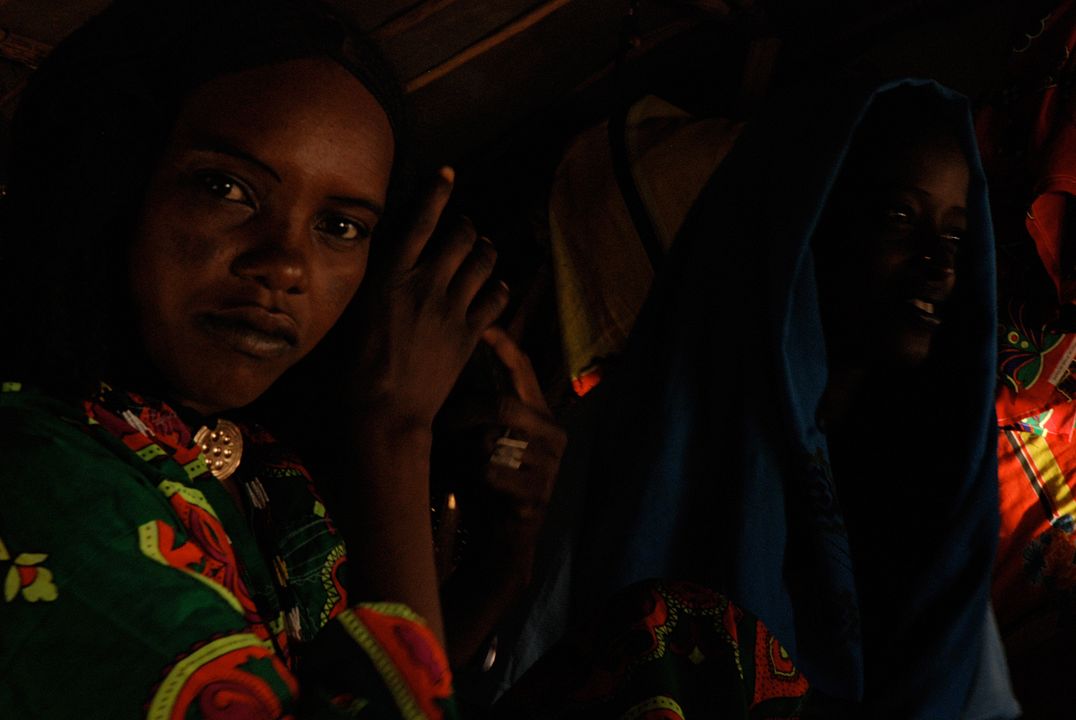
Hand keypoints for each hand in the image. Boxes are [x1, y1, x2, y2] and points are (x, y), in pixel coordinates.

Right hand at [348, 167, 509, 431]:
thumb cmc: (356, 366)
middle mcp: (425, 284)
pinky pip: (496, 298)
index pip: (420, 220)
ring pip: (484, 262)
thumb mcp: (357, 311)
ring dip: (487, 251)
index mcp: (391, 276)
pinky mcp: (469, 334)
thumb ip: (380, 281)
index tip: (449, 174)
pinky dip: (499, 287)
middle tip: (466, 229)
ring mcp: (451, 308)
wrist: (384, 410)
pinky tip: (496, 287)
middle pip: (461, 236)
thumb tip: (393, 260)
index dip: (438, 192)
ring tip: (484, 251)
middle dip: (468, 226)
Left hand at [436, 326, 566, 666]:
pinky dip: (474, 481)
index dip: (503, 344)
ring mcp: (550, 465)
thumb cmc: (486, 480)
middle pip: (506, 405)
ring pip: (495, 443)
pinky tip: (475, 490)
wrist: (501, 538)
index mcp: (539, 413)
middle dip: (467, 414)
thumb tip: (438, 364)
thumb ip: (473, 407)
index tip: (482, 324)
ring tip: (460, 463)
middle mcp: (552, 433)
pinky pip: (493, 475)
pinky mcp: (538, 494)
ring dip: (469, 453)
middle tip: (441, 423)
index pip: (523, 368)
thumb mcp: (480, 437)